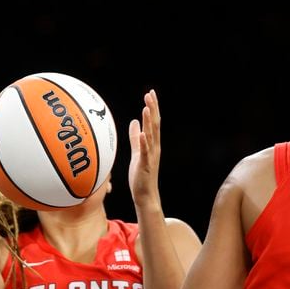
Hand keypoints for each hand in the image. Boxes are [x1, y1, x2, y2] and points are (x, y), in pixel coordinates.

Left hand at [128, 89, 160, 207]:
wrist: (145, 194)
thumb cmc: (140, 175)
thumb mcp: (136, 152)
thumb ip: (135, 138)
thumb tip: (134, 122)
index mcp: (152, 144)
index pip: (153, 122)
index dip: (152, 108)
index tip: (150, 93)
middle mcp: (154, 147)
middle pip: (154, 125)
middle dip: (152, 109)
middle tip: (150, 94)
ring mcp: (151, 156)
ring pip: (151, 135)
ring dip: (149, 122)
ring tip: (146, 108)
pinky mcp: (145, 164)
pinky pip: (145, 151)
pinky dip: (144, 141)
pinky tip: (142, 132)